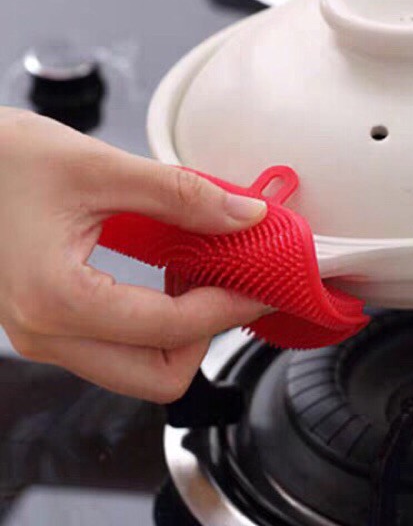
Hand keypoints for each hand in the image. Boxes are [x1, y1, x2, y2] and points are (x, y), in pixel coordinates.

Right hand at [0, 108, 267, 401]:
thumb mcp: (101, 166)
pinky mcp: (47, 324)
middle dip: (208, 335)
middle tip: (236, 284)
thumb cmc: (4, 159)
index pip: (170, 329)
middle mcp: (45, 334)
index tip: (263, 284)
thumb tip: (246, 215)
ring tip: (204, 273)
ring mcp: (43, 335)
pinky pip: (118, 347)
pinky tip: (172, 276)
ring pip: (138, 369)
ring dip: (183, 331)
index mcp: (56, 299)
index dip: (229, 307)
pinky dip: (157, 323)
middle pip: (158, 377)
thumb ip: (181, 194)